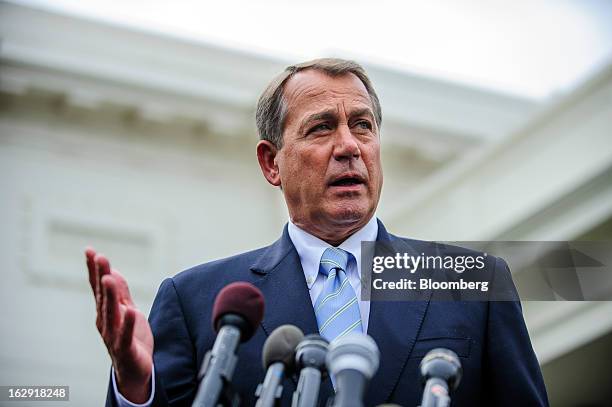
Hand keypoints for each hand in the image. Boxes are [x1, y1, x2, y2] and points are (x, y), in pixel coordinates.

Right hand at [86, 247, 153, 403]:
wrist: (134, 370)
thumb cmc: (130, 338)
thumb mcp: (127, 311)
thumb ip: (121, 293)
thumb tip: (112, 272)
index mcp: (106, 311)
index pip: (98, 287)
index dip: (95, 269)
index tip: (90, 250)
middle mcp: (106, 321)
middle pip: (103, 296)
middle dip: (101, 276)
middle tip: (99, 257)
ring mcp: (114, 335)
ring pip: (111, 312)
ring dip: (110, 295)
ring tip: (109, 278)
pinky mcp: (125, 348)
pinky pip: (126, 334)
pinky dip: (127, 323)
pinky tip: (129, 311)